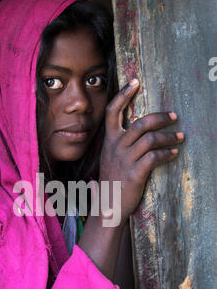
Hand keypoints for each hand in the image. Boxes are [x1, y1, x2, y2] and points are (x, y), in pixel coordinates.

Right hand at [98, 79, 183, 223]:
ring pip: (150, 139)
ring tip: (180, 138)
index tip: (135, 82)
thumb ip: (120, 142)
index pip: (113, 112)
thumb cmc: (113, 180)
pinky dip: (167, 153)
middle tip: (174, 116)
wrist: (108, 207)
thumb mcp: (110, 158)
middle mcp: (115, 148)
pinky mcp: (135, 174)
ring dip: (169, 137)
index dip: (124, 95)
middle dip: (160, 118)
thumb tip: (137, 127)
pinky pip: (154, 158)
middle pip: (139, 123)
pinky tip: (173, 153)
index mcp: (109, 141)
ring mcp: (124, 160)